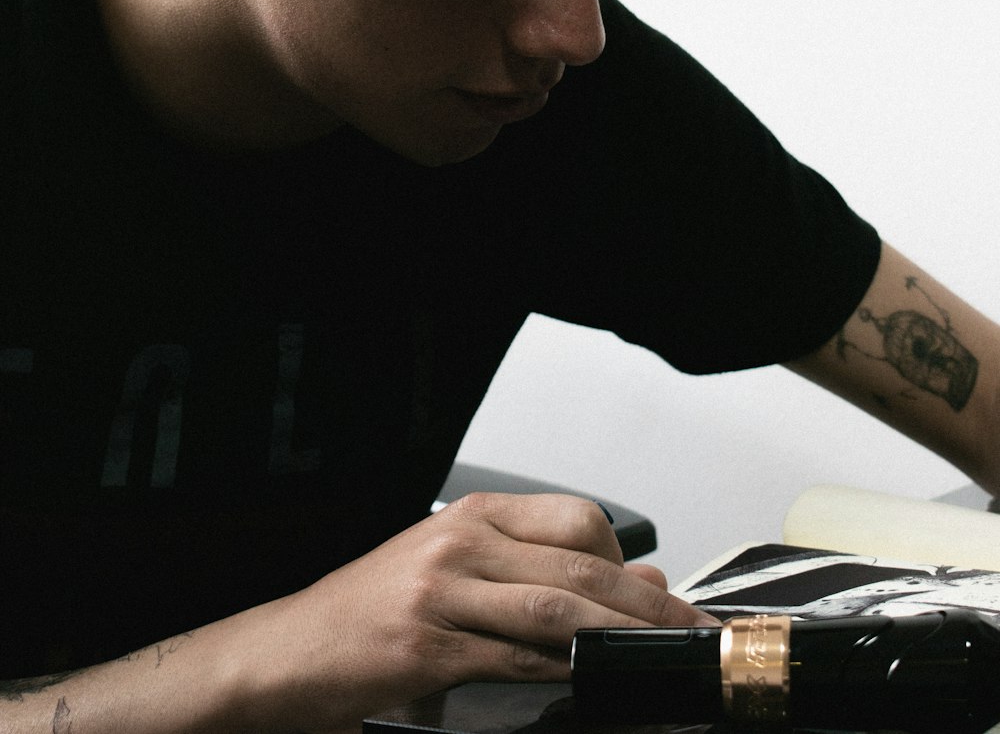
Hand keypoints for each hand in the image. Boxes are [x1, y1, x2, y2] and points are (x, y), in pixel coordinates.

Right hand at [243, 492, 713, 732]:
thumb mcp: (454, 578)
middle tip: (700, 635)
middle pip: (582, 567)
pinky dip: (567, 680)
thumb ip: (536, 578)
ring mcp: (441, 593)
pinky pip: (516, 663)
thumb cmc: (368, 615)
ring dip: (625, 641)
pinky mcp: (425, 649)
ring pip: (558, 612)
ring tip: (670, 662)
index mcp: (472, 517)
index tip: (671, 600)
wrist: (283, 654)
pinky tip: (598, 694)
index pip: (580, 520)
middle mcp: (461, 543)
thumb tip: (638, 585)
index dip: (634, 562)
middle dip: (652, 607)